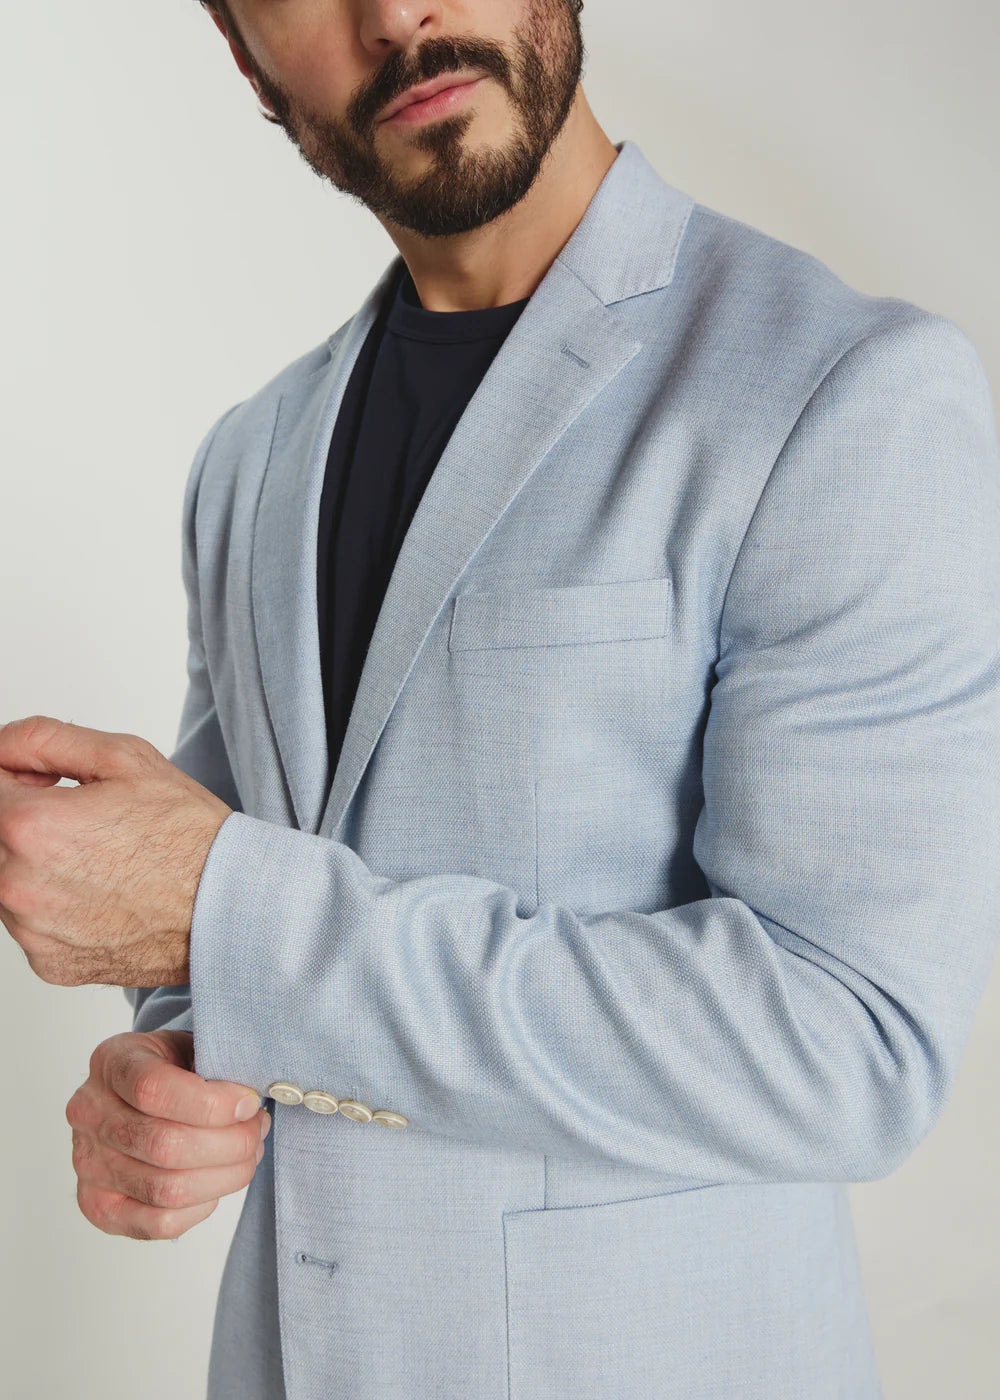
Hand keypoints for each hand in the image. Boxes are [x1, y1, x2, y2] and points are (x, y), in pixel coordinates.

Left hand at [0, 715, 232, 986]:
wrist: (228, 906)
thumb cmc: (188, 834)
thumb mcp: (125, 757)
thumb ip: (44, 740)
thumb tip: (0, 747)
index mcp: (29, 825)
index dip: (15, 778)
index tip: (47, 784)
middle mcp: (16, 883)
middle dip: (22, 823)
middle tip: (78, 821)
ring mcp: (30, 930)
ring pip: (4, 882)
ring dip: (32, 866)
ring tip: (96, 861)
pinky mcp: (48, 963)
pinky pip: (30, 924)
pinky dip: (54, 907)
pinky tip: (100, 895)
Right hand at [65, 1030, 270, 1241]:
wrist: (134, 1094)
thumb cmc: (172, 1068)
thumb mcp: (189, 1046)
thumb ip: (215, 1068)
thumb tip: (250, 1107)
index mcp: (112, 1063)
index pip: (153, 1089)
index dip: (212, 1103)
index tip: (249, 1103)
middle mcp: (90, 1114)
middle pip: (164, 1145)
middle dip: (230, 1143)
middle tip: (258, 1130)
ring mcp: (88, 1165)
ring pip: (166, 1189)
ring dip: (225, 1176)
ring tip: (248, 1156)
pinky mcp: (98, 1206)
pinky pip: (158, 1223)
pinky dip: (201, 1207)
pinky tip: (217, 1183)